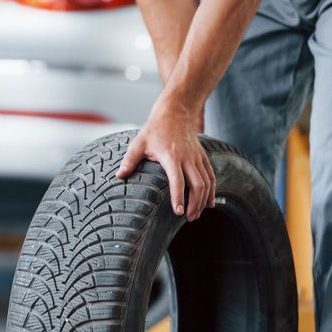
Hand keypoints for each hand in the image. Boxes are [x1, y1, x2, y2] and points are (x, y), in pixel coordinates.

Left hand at [116, 96, 215, 221]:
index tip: (179, 212)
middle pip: (198, 185)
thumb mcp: (139, 142)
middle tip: (189, 219)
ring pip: (207, 182)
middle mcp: (188, 158)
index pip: (178, 181)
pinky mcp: (203, 157)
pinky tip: (209, 204)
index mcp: (171, 156)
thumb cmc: (156, 128)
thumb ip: (129, 161)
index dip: (179, 197)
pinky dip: (212, 191)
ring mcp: (197, 157)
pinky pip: (211, 176)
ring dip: (204, 201)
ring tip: (197, 215)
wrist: (176, 111)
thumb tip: (119, 176)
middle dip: (195, 204)